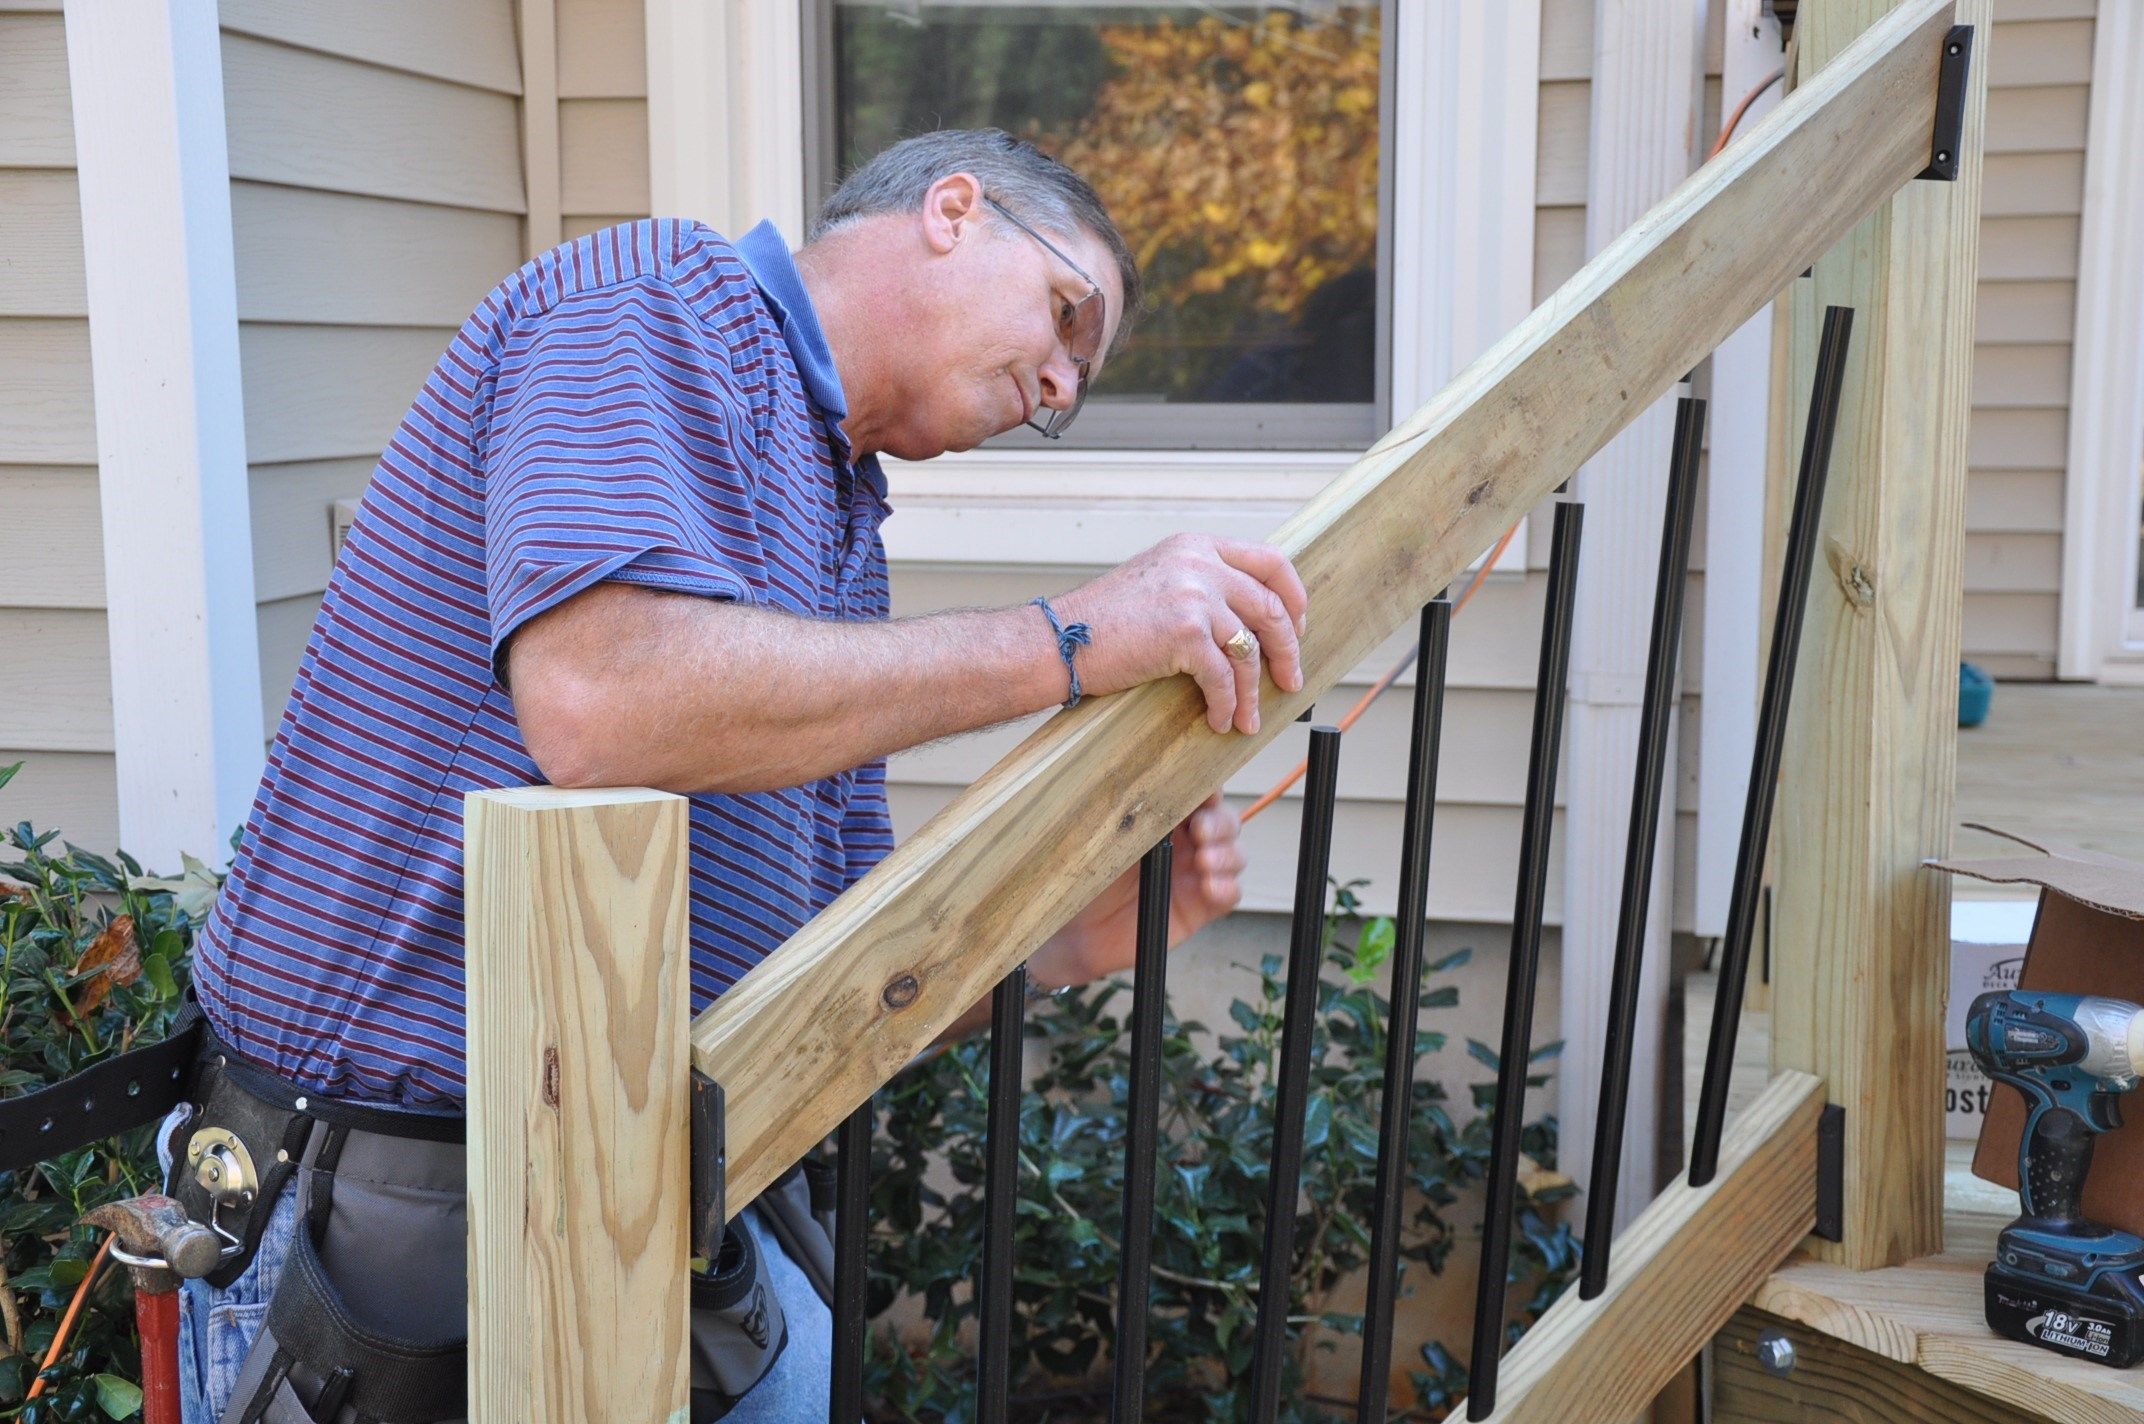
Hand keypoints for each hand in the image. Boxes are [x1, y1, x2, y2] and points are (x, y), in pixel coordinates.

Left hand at [1035, 794, 1247, 987]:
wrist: (1080, 931)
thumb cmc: (1087, 877)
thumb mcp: (1103, 840)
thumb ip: (1129, 816)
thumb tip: (1150, 786)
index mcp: (1166, 817)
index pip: (1199, 793)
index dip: (1207, 789)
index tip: (1203, 794)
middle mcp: (1187, 841)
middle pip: (1226, 821)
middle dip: (1220, 823)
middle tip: (1200, 831)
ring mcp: (1197, 874)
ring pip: (1235, 854)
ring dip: (1227, 854)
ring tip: (1204, 862)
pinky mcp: (1202, 907)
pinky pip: (1231, 893)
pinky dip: (1227, 887)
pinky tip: (1209, 888)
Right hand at [1052, 534, 1308, 734]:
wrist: (1059, 640)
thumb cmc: (1101, 622)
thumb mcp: (1156, 580)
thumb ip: (1199, 584)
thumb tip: (1244, 621)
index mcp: (1196, 546)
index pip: (1271, 560)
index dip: (1294, 596)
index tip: (1298, 626)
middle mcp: (1199, 564)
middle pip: (1271, 607)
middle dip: (1287, 650)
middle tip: (1289, 679)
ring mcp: (1193, 596)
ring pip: (1249, 649)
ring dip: (1254, 691)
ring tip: (1247, 718)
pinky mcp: (1184, 633)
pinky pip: (1224, 677)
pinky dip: (1226, 704)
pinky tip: (1218, 719)